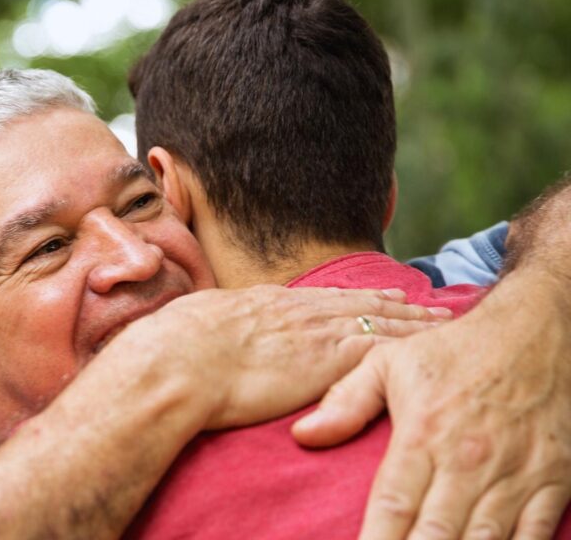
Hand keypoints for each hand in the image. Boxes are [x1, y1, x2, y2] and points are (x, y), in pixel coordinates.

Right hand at [113, 285, 448, 430]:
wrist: (177, 363)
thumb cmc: (170, 350)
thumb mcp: (189, 326)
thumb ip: (206, 327)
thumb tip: (194, 334)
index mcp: (262, 303)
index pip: (316, 298)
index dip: (345, 296)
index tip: (366, 292)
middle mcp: (296, 311)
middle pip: (355, 302)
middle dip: (389, 300)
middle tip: (418, 298)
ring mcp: (316, 331)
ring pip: (379, 318)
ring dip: (411, 319)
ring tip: (438, 316)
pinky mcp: (330, 358)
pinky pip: (385, 347)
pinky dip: (411, 342)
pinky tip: (431, 344)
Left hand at [292, 269, 570, 538]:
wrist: (537, 329)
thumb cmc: (455, 349)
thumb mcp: (390, 362)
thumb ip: (345, 401)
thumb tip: (302, 434)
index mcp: (424, 434)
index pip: (392, 505)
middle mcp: (469, 461)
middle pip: (436, 535)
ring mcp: (515, 474)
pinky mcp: (553, 481)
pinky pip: (534, 534)